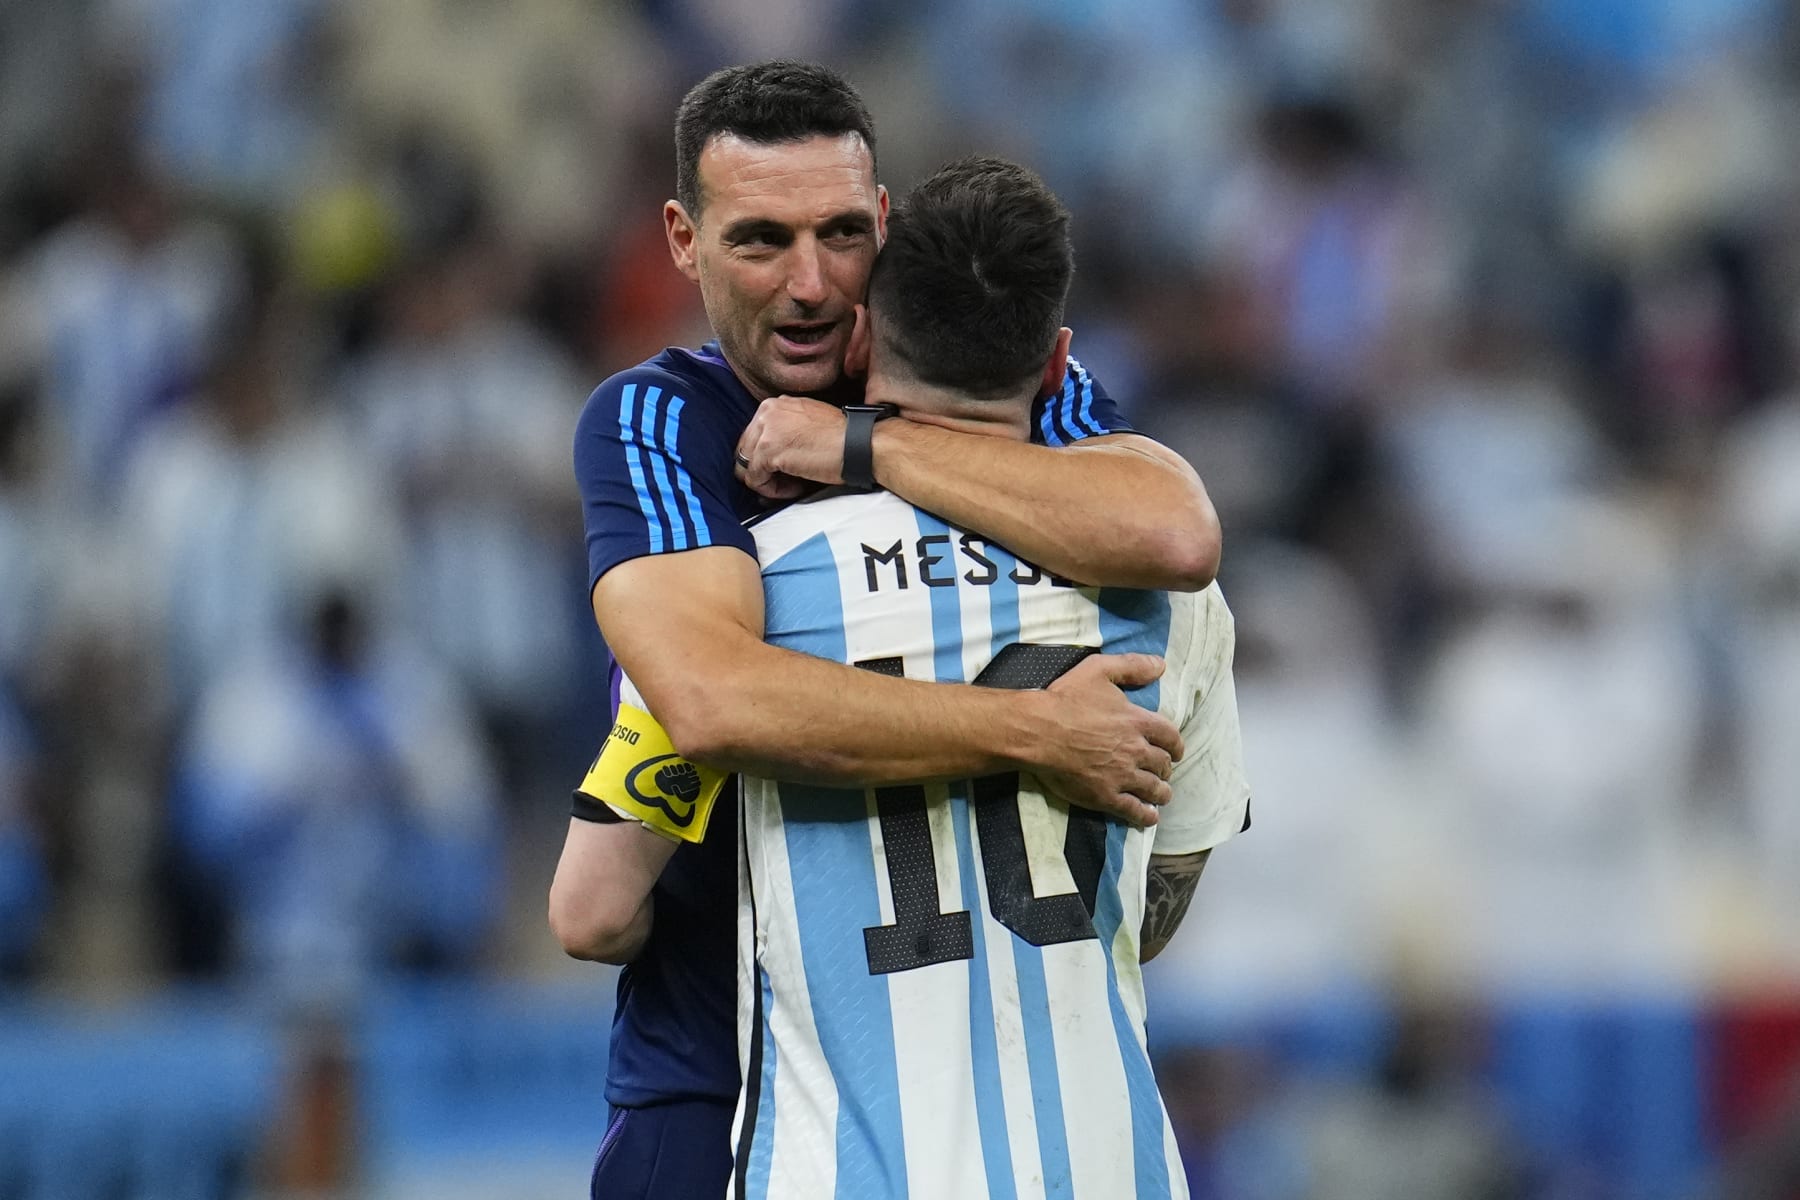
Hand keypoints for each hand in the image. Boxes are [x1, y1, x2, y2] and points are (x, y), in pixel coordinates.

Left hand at [735, 395, 846, 497]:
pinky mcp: (768, 451)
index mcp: (774, 404)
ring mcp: (765, 430)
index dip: (768, 458)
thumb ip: (784, 431)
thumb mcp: (807, 421)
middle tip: (790, 481)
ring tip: (794, 485)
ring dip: (769, 482)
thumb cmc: (843, 437)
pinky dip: (772, 490)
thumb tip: (769, 459)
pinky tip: (795, 487)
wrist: (860, 443)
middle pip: (746, 451)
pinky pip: (755, 480)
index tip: (789, 469)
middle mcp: (766, 412)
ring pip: (747, 467)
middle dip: (765, 470)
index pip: (753, 436)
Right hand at [1028, 653, 1183, 827]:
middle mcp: (1135, 750)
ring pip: (1153, 789)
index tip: (1176, 751)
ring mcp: (1122, 776)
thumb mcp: (1098, 670)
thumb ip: (1131, 666)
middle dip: (1166, 768)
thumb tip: (1161, 666)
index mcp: (1137, 721)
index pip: (1170, 736)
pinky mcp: (1105, 796)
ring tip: (1162, 795)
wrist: (1037, 732)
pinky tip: (1149, 816)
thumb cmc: (1065, 699)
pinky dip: (1145, 815)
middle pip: (1162, 764)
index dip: (1176, 745)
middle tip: (1163, 771)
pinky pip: (1133, 810)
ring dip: (1161, 792)